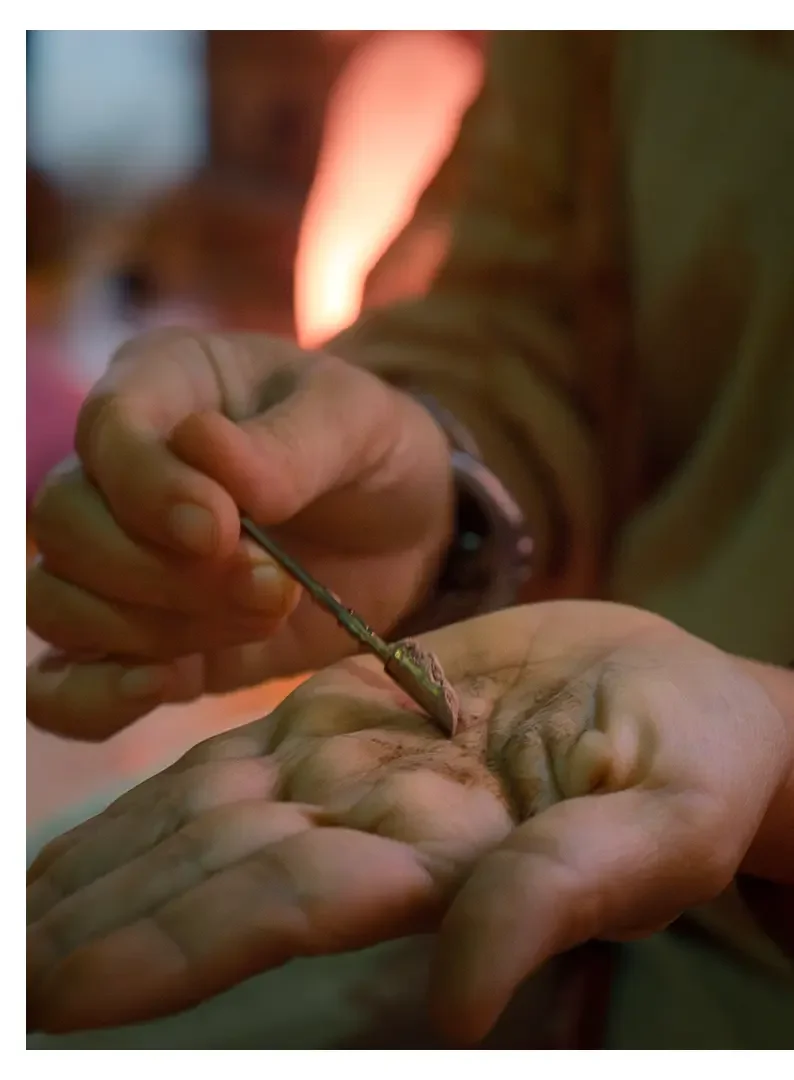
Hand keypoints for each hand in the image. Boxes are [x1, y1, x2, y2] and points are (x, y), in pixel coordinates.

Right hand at [26, 329, 451, 738]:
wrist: (404, 533)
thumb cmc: (372, 452)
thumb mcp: (357, 424)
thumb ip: (288, 445)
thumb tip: (200, 451)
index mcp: (164, 387)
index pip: (107, 428)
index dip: (148, 487)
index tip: (222, 530)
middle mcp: (120, 473)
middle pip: (65, 523)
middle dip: (162, 571)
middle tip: (270, 582)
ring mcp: (120, 562)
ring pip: (58, 602)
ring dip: (156, 628)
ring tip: (264, 613)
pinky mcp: (141, 641)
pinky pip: (62, 684)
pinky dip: (92, 698)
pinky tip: (162, 685)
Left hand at [27, 601, 791, 1039]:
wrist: (683, 695)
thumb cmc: (699, 764)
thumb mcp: (662, 826)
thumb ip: (559, 896)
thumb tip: (455, 1004)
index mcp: (438, 865)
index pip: (273, 906)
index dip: (163, 946)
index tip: (54, 990)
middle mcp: (375, 831)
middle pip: (209, 875)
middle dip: (99, 925)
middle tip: (5, 962)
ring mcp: (353, 772)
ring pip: (204, 820)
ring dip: (105, 870)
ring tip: (21, 911)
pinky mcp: (350, 712)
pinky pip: (237, 757)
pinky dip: (158, 795)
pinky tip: (95, 836)